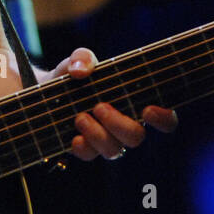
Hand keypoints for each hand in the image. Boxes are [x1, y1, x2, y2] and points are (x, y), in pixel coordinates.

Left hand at [42, 48, 178, 160]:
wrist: (48, 90)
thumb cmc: (75, 74)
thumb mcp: (79, 59)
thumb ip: (83, 57)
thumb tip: (80, 71)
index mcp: (136, 103)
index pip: (165, 119)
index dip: (164, 118)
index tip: (147, 109)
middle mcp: (125, 125)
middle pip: (136, 137)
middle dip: (119, 124)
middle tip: (99, 106)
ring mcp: (106, 139)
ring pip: (114, 151)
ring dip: (97, 135)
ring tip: (80, 117)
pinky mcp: (85, 148)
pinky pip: (90, 156)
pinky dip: (82, 147)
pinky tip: (74, 137)